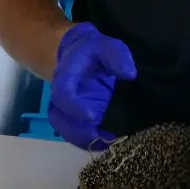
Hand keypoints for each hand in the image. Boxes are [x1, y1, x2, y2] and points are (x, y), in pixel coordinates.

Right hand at [49, 23, 135, 151]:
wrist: (81, 54)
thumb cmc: (94, 51)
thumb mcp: (106, 45)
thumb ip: (116, 55)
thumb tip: (129, 74)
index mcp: (65, 76)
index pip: (62, 94)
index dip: (74, 108)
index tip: (93, 117)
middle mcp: (62, 97)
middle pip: (60, 119)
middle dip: (78, 132)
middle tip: (103, 138)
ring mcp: (68, 110)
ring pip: (67, 130)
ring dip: (84, 140)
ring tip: (109, 143)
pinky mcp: (77, 118)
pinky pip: (78, 134)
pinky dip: (90, 141)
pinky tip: (108, 143)